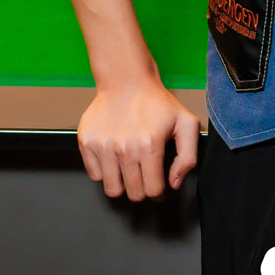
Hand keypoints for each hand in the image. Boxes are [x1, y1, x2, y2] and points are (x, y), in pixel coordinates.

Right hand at [76, 80, 202, 200]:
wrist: (126, 80)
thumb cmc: (156, 102)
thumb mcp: (186, 123)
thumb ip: (188, 157)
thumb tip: (173, 182)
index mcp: (149, 145)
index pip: (153, 191)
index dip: (160, 192)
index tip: (159, 186)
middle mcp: (124, 148)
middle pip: (133, 194)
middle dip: (143, 189)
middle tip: (145, 176)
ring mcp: (103, 146)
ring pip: (112, 189)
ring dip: (123, 184)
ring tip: (130, 169)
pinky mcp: (86, 143)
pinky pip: (95, 175)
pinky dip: (105, 172)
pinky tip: (115, 158)